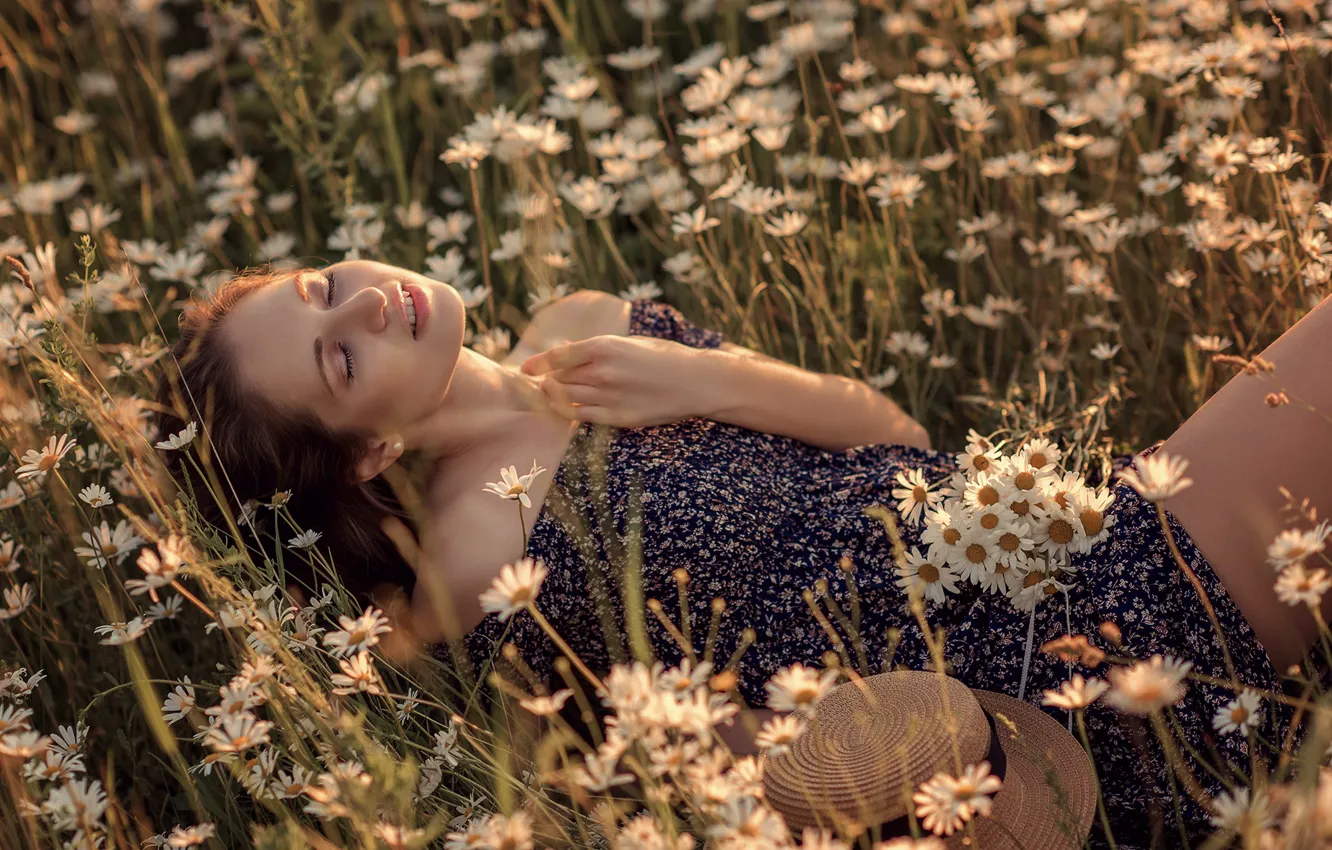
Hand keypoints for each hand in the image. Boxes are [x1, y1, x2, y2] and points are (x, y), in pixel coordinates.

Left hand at [520, 335, 710, 426]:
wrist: (695, 381)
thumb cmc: (664, 357)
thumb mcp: (629, 343)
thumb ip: (598, 349)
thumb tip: (567, 351)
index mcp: (604, 347)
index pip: (559, 356)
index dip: (538, 364)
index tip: (525, 369)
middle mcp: (602, 371)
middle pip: (559, 378)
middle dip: (545, 381)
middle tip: (534, 384)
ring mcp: (608, 395)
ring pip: (566, 398)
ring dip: (552, 397)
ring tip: (546, 396)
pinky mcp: (617, 416)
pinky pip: (582, 416)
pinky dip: (568, 412)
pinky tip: (564, 410)